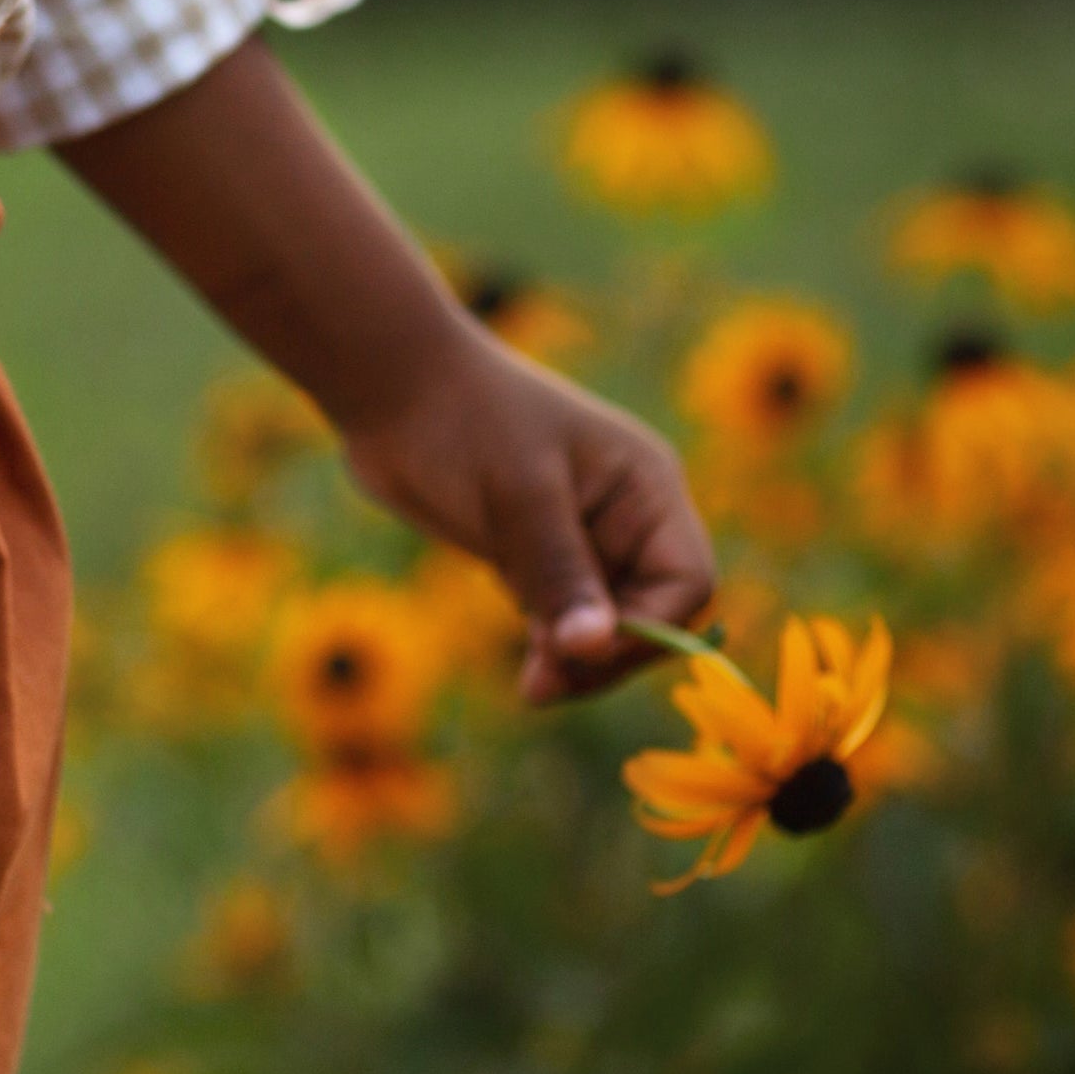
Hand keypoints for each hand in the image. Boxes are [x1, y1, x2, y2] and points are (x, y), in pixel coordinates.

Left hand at [341, 327, 714, 706]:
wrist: (387, 387)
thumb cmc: (463, 421)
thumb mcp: (518, 496)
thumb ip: (558, 573)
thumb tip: (592, 650)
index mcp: (645, 487)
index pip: (687, 580)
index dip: (651, 628)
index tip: (586, 652)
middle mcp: (624, 514)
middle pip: (650, 611)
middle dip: (606, 653)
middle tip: (546, 684)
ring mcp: (578, 536)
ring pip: (602, 622)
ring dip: (574, 659)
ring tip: (533, 686)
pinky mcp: (532, 552)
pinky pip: (559, 615)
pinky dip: (548, 645)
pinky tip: (528, 670)